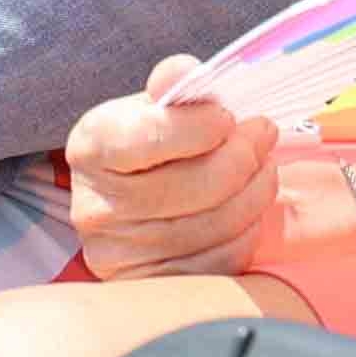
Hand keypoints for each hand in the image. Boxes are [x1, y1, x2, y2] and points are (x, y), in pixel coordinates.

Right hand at [63, 77, 282, 281]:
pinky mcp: (156, 285)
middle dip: (244, 155)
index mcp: (91, 148)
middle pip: (197, 185)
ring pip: (218, 222)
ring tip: (263, 165)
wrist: (127, 208)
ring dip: (256, 189)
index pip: (150, 136)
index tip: (226, 116)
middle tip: (263, 133)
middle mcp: (95, 207)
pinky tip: (247, 206)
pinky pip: (224, 258)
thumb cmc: (146, 148)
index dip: (201, 125)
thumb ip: (170, 89)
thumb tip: (185, 71)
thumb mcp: (148, 110)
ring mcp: (123, 254)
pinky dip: (248, 229)